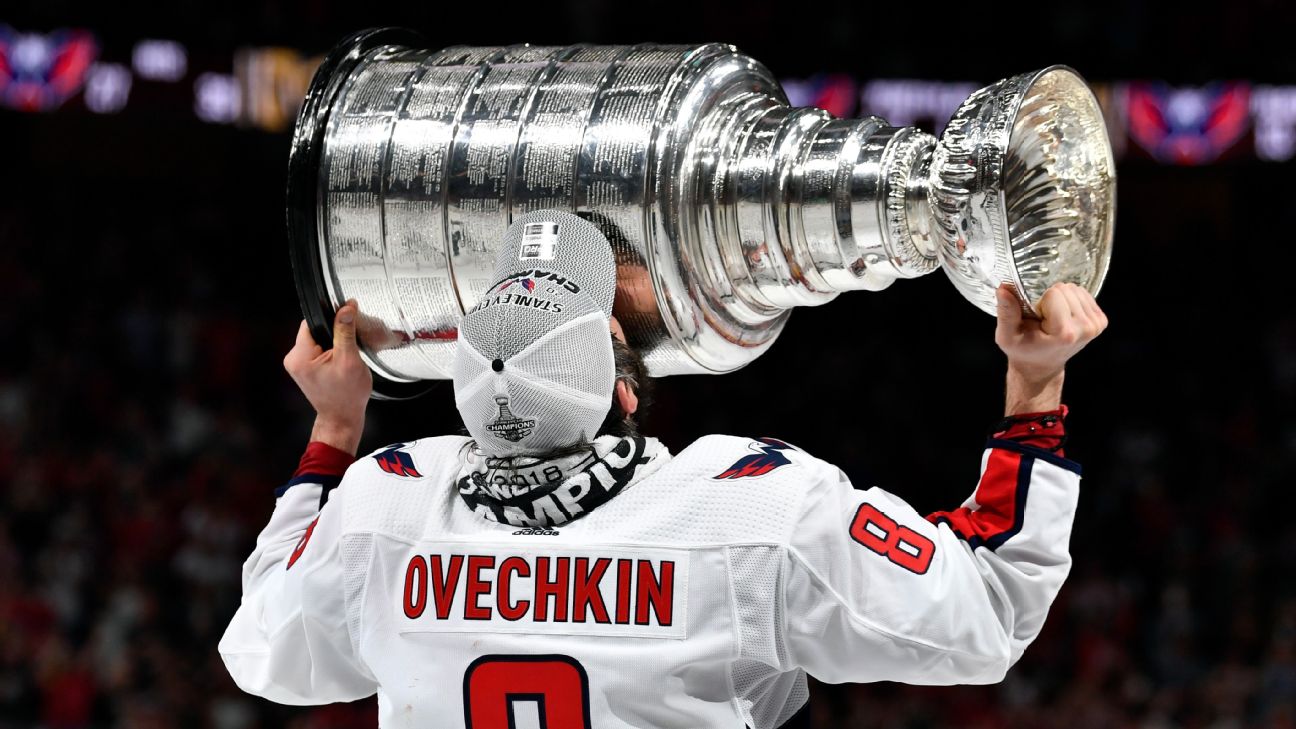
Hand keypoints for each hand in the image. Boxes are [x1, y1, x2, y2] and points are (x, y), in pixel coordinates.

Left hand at [283, 302, 372, 453]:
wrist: (342, 418)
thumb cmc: (346, 396)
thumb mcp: (349, 359)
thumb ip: (345, 331)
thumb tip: (346, 308)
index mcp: (300, 356)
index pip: (311, 322)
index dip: (330, 319)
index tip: (346, 322)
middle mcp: (293, 359)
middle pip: (314, 330)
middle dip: (333, 334)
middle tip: (346, 349)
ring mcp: (297, 364)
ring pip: (316, 339)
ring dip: (332, 343)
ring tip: (343, 359)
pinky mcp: (303, 368)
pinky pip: (316, 349)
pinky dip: (329, 352)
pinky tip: (338, 363)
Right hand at [995, 283, 1107, 414]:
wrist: (1041, 366)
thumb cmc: (1024, 350)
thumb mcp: (1007, 335)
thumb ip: (1006, 312)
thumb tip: (1004, 287)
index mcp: (1065, 333)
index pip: (1054, 294)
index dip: (1041, 304)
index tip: (1038, 321)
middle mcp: (1085, 328)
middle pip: (1066, 289)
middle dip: (1051, 301)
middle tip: (1045, 320)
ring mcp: (1096, 325)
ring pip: (1075, 289)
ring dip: (1061, 301)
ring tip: (1053, 319)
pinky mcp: (1101, 322)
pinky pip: (1084, 294)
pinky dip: (1071, 301)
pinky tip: (1064, 317)